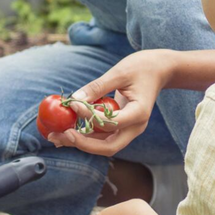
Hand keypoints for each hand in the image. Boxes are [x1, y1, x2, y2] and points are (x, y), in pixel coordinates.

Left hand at [48, 49, 174, 155]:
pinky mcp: (119, 127)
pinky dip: (83, 135)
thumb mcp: (119, 72)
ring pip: (101, 145)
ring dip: (78, 142)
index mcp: (139, 113)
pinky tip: (64, 132)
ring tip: (54, 136)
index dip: (89, 116)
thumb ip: (97, 87)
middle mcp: (134, 127)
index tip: (73, 104)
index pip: (111, 123)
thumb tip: (74, 100)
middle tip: (60, 136)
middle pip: (107, 147)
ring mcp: (127, 130)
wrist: (159, 70)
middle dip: (82, 144)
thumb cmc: (142, 67)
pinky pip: (100, 137)